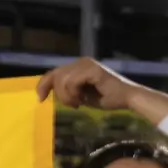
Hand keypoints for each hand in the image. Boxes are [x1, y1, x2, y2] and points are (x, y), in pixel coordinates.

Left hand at [35, 57, 167, 117]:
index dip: (44, 84)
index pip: (55, 72)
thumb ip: (68, 90)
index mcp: (79, 66)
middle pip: (56, 75)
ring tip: (78, 104)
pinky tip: (82, 100)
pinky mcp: (92, 70)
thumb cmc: (107, 98)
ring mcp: (87, 64)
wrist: (127, 98)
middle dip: (59, 94)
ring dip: (67, 96)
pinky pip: (72, 82)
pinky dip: (73, 94)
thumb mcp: (82, 94)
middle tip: (72, 105)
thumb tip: (52, 91)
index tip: (40, 98)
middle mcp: (82, 61)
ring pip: (62, 80)